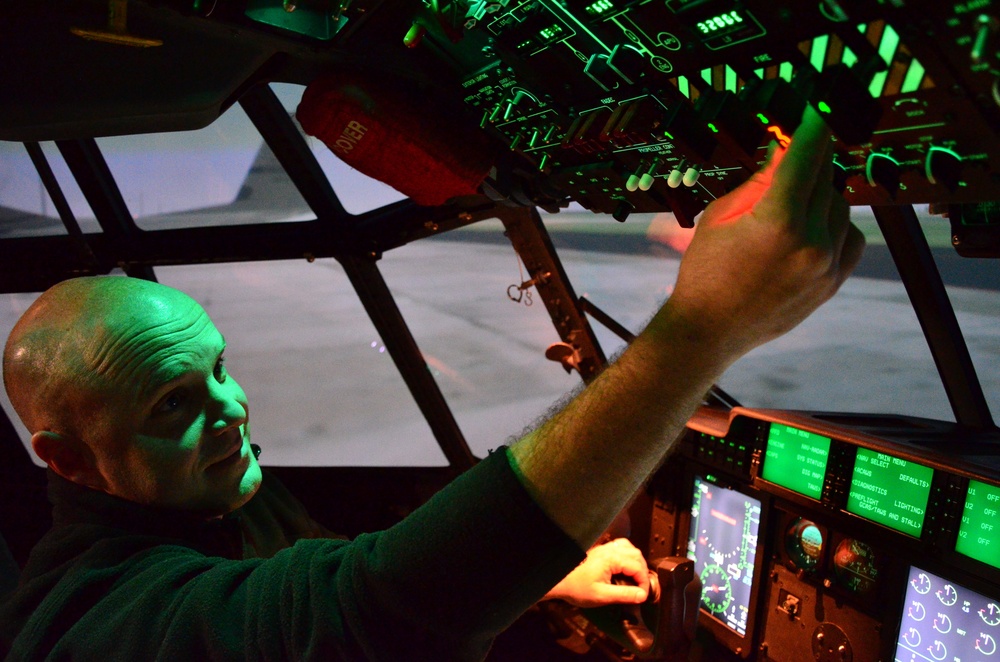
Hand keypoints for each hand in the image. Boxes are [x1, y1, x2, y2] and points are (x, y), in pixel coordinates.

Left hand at [542, 538, 649, 607]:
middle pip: (636, 554)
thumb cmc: (578, 589)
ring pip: (630, 548)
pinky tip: (625, 567)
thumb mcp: (602, 596)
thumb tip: (642, 595)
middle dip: (642, 571)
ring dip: (636, 562)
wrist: (559, 580)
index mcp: (611, 559)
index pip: (637, 567)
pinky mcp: (600, 550)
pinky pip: (620, 546)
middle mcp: (609, 549)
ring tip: (635, 577)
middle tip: (640, 588)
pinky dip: (628, 555)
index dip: (644, 581)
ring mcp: (604, 548)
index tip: (642, 595)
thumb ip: (624, 595)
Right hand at [664, 104, 864, 361]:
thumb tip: (784, 150)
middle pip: (826, 179)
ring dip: (820, 196)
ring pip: (839, 207)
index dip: (813, 127)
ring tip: (790, 206)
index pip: (808, 156)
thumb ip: (759, 182)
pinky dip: (835, 226)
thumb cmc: (706, 271)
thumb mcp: (721, 216)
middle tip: (793, 159)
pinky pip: (850, 237)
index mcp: (777, 220)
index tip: (818, 110)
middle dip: (810, 165)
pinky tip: (811, 228)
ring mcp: (825, 265)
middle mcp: (809, 242)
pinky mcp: (832, 283)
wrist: (710, 329)